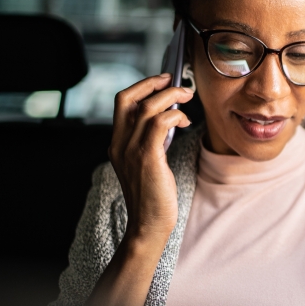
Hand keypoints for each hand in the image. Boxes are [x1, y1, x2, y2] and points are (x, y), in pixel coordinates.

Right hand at [109, 73, 193, 243]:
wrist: (149, 224)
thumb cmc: (153, 194)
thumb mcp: (147, 161)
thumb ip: (151, 140)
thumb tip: (168, 117)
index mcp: (117, 143)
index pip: (122, 102)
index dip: (142, 86)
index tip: (162, 81)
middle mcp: (119, 143)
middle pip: (128, 97)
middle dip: (152, 83)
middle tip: (174, 81)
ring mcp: (131, 150)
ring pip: (148, 107)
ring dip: (171, 96)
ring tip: (187, 98)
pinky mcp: (147, 157)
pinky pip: (161, 123)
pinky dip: (175, 114)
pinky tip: (185, 121)